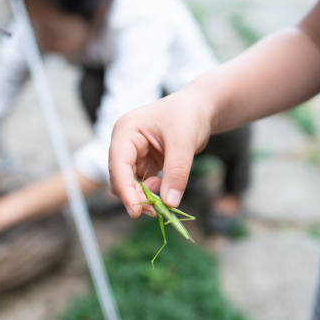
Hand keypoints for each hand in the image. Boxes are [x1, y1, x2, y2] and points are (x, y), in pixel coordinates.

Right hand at [109, 90, 211, 217]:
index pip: (118, 165)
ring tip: (162, 201)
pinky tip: (165, 192)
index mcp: (126, 131)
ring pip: (129, 184)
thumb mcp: (184, 143)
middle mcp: (124, 143)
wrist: (201, 108)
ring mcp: (133, 154)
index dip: (125, 190)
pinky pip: (141, 184)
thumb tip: (170, 203)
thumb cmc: (189, 116)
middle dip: (135, 196)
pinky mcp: (144, 163)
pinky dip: (151, 193)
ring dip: (142, 196)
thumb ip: (176, 173)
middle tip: (156, 211)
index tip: (136, 211)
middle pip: (120, 178)